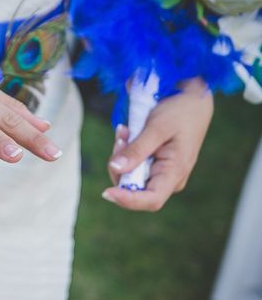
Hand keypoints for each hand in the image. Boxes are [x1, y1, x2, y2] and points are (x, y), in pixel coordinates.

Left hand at [102, 78, 213, 210]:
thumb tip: (116, 168)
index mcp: (175, 172)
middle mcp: (168, 179)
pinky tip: (126, 134)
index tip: (106, 192)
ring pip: (129, 176)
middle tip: (120, 139)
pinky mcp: (152, 165)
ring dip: (120, 156)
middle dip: (119, 167)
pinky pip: (131, 165)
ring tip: (124, 132)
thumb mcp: (157, 128)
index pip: (151, 200)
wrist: (191, 99)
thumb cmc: (180, 111)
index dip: (127, 200)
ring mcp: (160, 173)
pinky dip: (124, 151)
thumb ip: (137, 149)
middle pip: (133, 188)